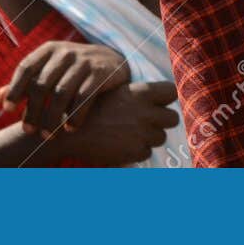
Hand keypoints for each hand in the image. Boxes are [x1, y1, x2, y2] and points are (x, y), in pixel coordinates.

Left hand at [0, 41, 130, 133]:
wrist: (112, 62)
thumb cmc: (72, 71)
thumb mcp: (49, 70)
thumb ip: (26, 83)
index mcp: (49, 50)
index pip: (26, 67)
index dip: (15, 88)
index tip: (7, 110)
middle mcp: (65, 53)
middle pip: (42, 84)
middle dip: (33, 110)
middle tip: (29, 131)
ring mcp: (84, 61)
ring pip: (61, 94)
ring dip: (52, 118)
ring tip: (48, 136)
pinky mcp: (101, 72)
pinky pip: (84, 97)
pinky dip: (75, 115)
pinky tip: (70, 129)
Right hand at [48, 80, 179, 166]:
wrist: (70, 131)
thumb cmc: (93, 108)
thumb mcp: (117, 92)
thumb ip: (141, 96)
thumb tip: (161, 99)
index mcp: (142, 92)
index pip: (172, 92)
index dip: (166, 98)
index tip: (158, 103)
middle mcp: (146, 112)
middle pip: (173, 118)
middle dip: (162, 122)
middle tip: (146, 123)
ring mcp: (143, 133)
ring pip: (160, 137)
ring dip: (149, 137)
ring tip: (127, 133)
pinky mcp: (136, 151)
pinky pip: (146, 152)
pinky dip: (136, 151)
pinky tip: (120, 144)